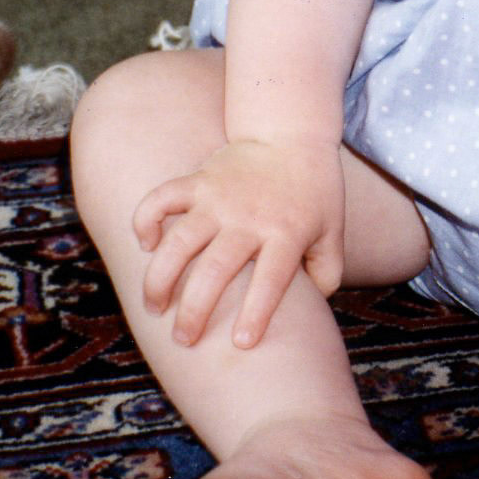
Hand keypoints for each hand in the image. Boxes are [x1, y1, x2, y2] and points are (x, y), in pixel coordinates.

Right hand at [134, 138, 345, 348]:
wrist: (292, 134)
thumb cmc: (314, 192)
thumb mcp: (332, 230)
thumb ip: (327, 272)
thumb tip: (312, 310)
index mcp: (286, 233)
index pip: (272, 278)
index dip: (256, 312)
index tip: (240, 344)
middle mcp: (249, 217)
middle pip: (217, 268)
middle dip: (195, 309)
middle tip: (183, 339)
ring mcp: (219, 198)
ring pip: (180, 241)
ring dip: (161, 278)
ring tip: (154, 306)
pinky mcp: (198, 180)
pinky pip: (162, 198)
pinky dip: (146, 219)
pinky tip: (146, 244)